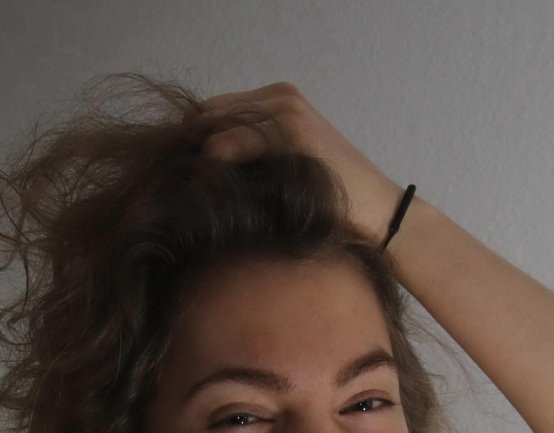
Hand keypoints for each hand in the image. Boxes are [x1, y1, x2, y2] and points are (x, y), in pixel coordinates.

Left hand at [198, 82, 403, 248]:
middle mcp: (280, 98)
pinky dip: (215, 161)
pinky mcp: (292, 131)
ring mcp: (286, 111)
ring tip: (182, 186)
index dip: (193, 139)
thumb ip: (251, 161)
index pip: (214, 111)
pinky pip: (236, 141)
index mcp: (278, 101)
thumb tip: (200, 170)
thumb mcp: (285, 173)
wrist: (380, 213)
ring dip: (196, 153)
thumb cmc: (334, 202)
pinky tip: (203, 185)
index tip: (179, 172)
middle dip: (189, 144)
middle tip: (174, 180)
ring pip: (218, 123)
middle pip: (210, 113)